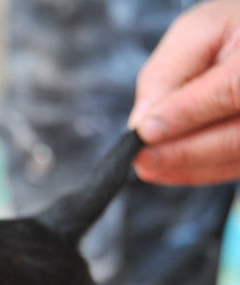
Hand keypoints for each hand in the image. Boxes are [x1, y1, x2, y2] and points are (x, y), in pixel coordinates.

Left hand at [128, 0, 239, 184]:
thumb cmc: (234, 27)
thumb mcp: (198, 32)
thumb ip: (168, 73)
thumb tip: (142, 124)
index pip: (231, 91)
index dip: (186, 116)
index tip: (145, 132)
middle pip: (235, 137)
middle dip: (181, 152)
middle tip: (140, 160)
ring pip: (234, 157)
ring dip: (188, 167)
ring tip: (149, 166)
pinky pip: (236, 166)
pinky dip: (202, 170)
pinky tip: (171, 167)